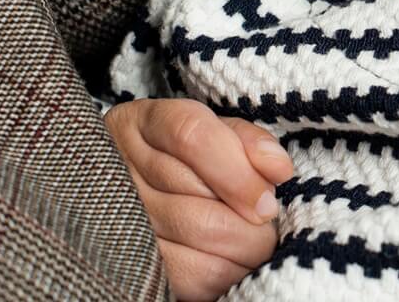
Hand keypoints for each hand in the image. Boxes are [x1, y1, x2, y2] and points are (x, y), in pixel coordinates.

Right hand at [105, 98, 295, 300]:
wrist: (142, 192)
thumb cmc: (190, 159)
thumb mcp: (216, 133)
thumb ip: (248, 142)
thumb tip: (278, 169)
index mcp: (144, 124)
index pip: (192, 137)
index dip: (238, 172)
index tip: (268, 204)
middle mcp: (122, 166)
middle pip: (197, 194)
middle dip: (248, 221)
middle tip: (266, 226)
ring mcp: (120, 215)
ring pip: (196, 234)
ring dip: (242, 248)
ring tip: (253, 243)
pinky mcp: (130, 259)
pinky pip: (187, 275)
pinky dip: (223, 274)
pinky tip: (232, 263)